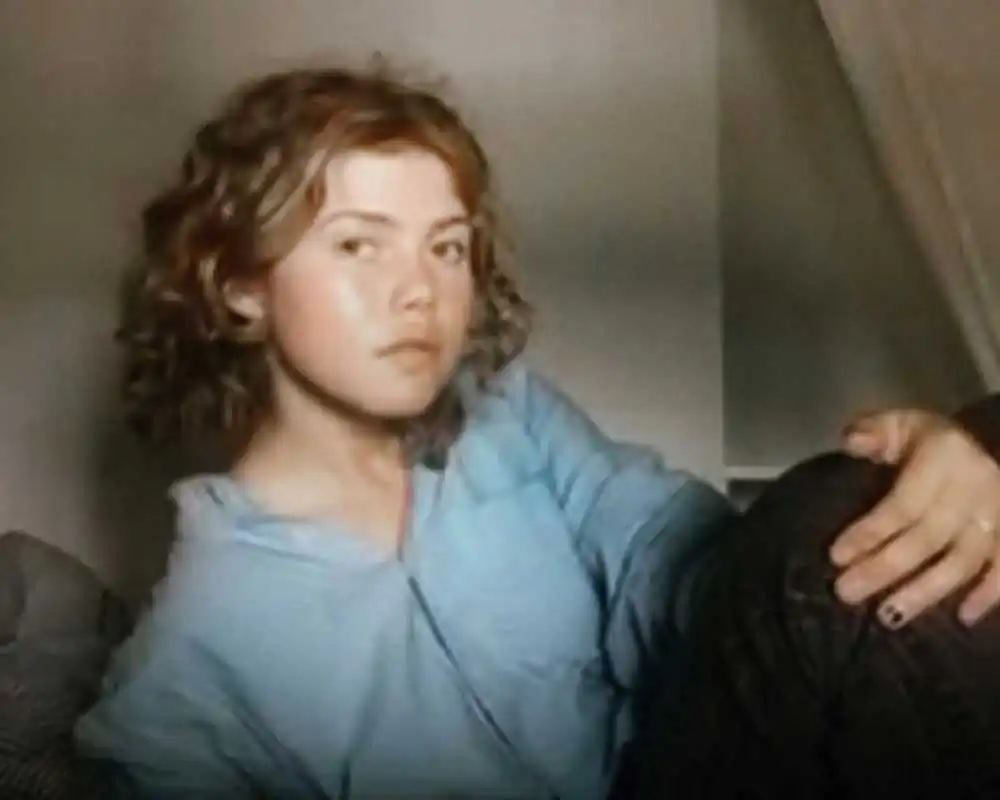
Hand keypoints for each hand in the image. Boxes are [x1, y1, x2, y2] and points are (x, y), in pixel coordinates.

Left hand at [831, 409, 999, 626]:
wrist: (998, 441)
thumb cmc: (938, 441)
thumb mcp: (905, 424)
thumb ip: (874, 432)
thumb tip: (851, 442)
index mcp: (943, 463)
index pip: (902, 505)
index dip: (870, 532)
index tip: (836, 557)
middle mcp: (972, 493)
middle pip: (925, 539)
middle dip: (884, 569)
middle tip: (846, 593)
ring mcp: (997, 518)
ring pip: (961, 562)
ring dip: (925, 592)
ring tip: (888, 617)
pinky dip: (989, 595)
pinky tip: (963, 618)